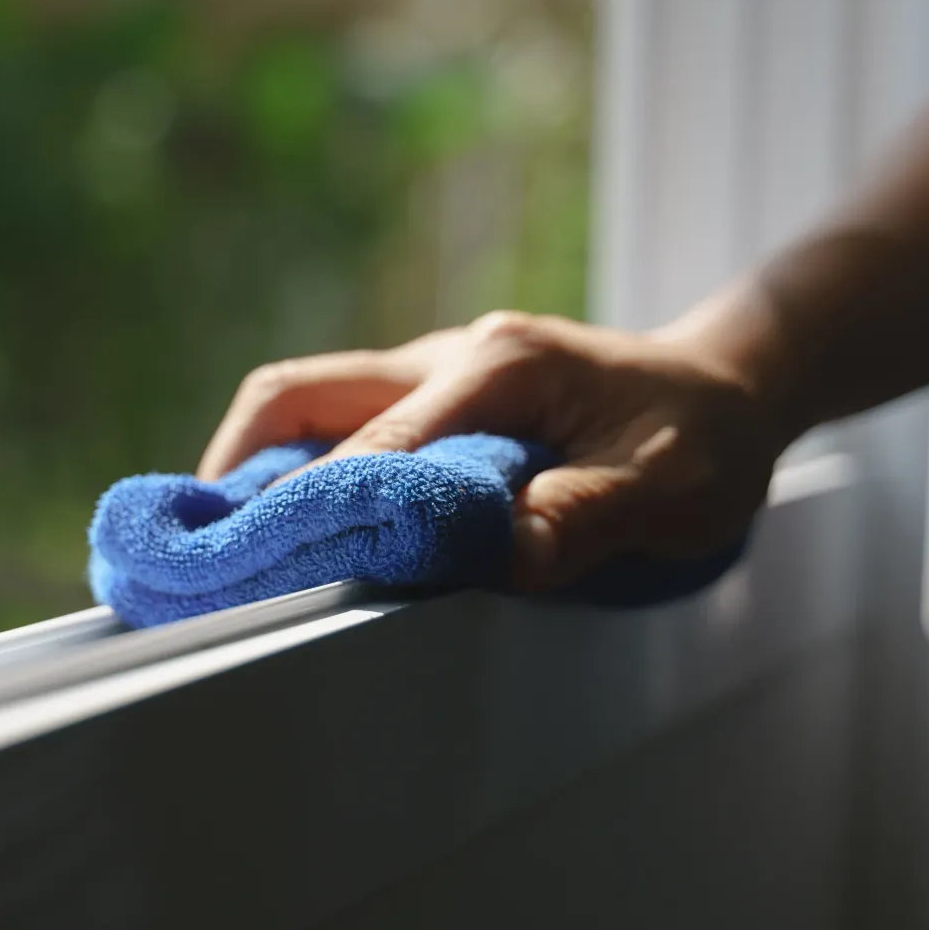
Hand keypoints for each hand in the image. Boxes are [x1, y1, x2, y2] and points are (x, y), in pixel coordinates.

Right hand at [196, 312, 793, 591]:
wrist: (728, 387)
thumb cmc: (703, 438)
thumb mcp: (670, 487)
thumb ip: (585, 516)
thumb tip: (503, 557)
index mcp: (496, 366)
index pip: (376, 443)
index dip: (318, 510)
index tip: (264, 572)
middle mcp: (445, 357)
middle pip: (298, 393)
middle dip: (236, 469)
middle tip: (199, 552)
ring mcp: (430, 373)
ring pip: (305, 404)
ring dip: (256, 469)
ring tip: (221, 549)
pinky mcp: (430, 399)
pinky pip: (337, 424)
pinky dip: (294, 472)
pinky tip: (283, 531)